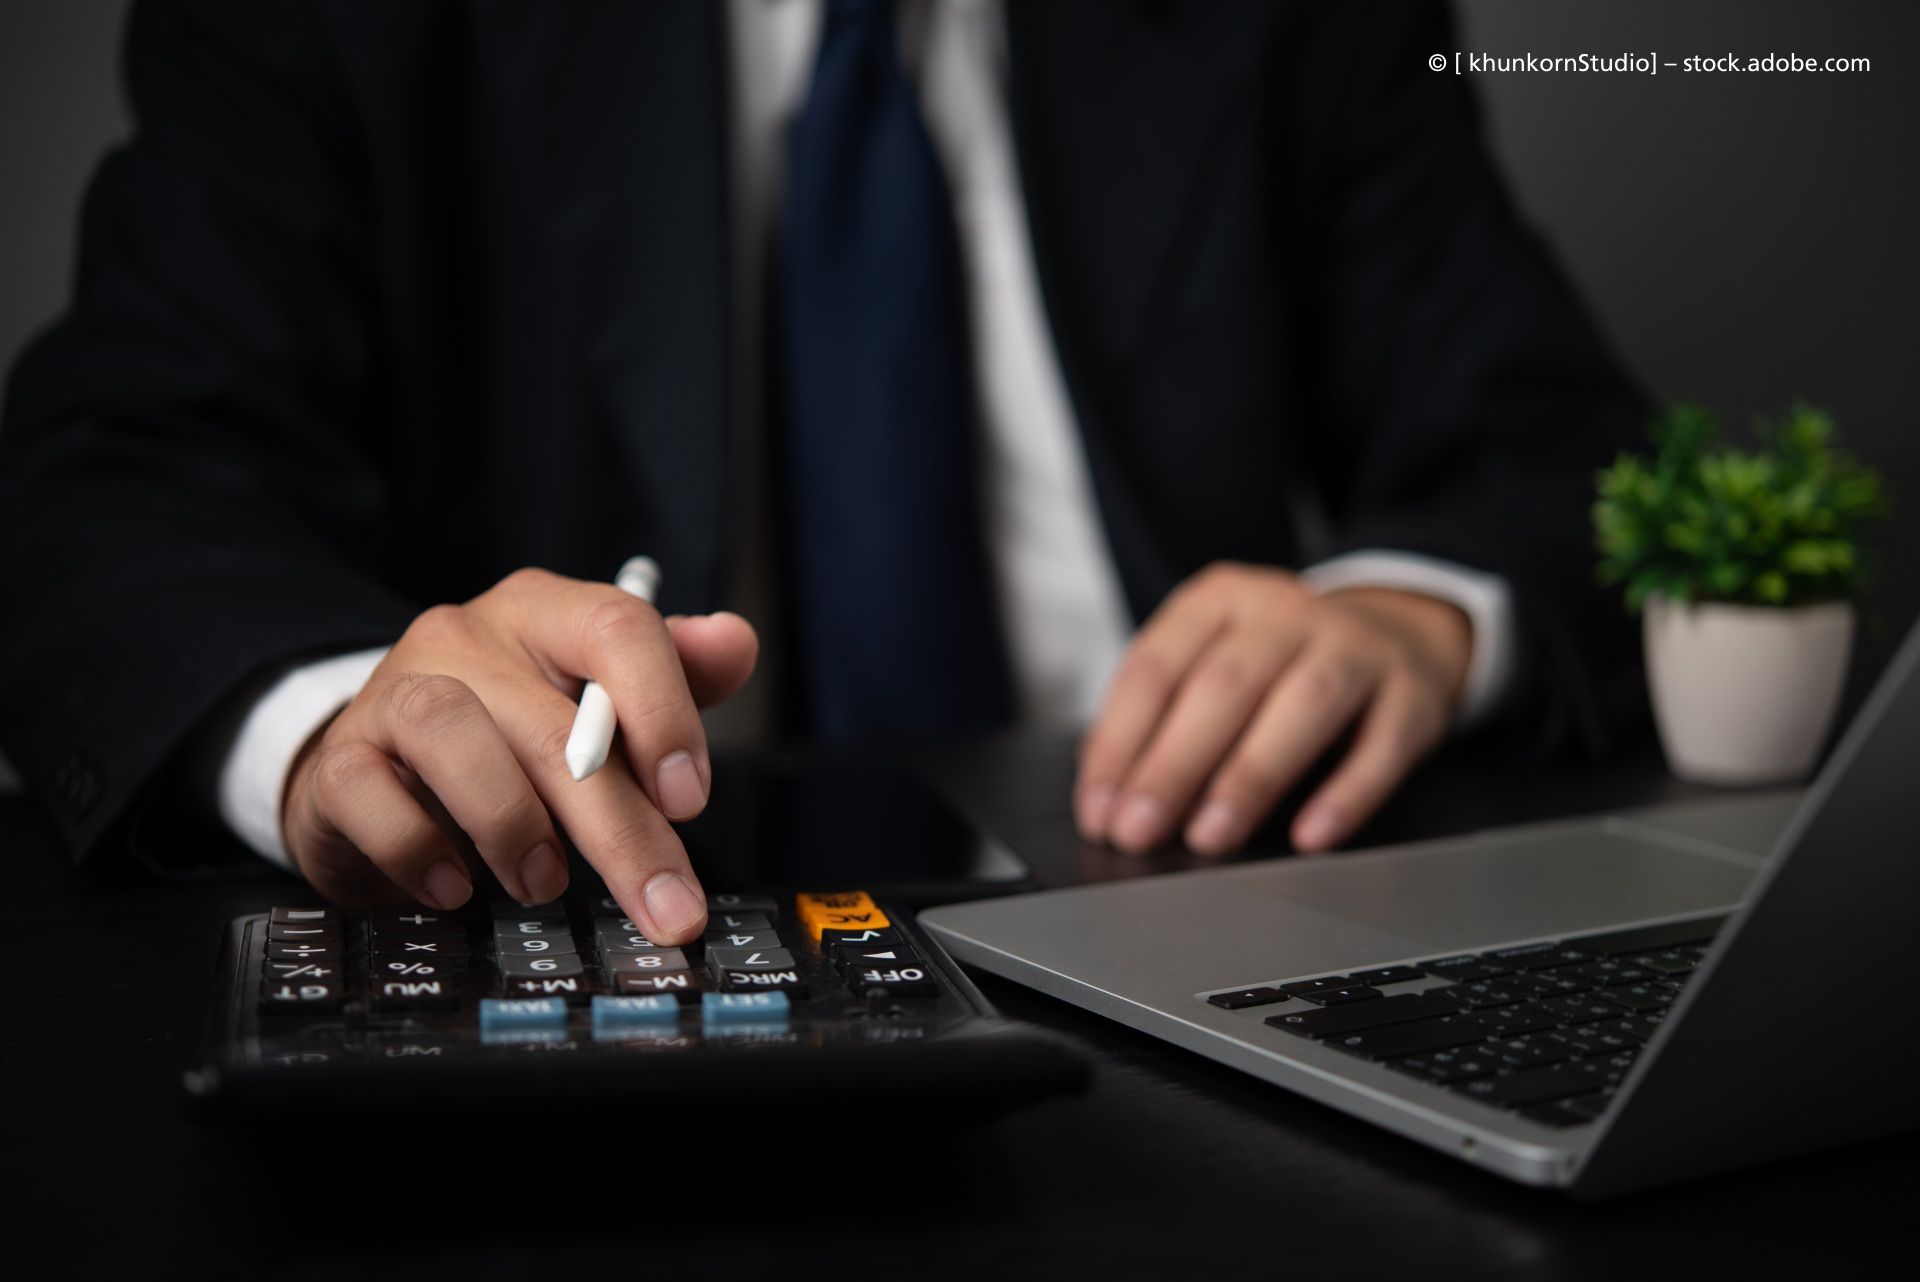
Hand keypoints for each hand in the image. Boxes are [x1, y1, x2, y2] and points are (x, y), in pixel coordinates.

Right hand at [281, 568, 757, 944]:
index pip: (616, 627)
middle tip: (664, 906)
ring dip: (511, 822)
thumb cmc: (512, 739)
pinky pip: (368, 793)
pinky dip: (419, 848)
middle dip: (620, 828)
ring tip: (545, 885)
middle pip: (553, 721)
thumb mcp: (601, 706)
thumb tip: (737, 642)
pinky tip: (456, 887)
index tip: (690, 799)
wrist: (380, 773)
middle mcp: (467, 637)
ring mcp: (392, 691)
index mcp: (547, 613)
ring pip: (451, 730)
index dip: (662, 710)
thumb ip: (676, 678)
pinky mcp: (339, 761)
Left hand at [1075, 563, 1469, 855]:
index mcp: (1220, 599)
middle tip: (1137, 830)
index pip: (1156, 667)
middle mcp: (1286, 612)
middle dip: (1172, 766)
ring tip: (1209, 837)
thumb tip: (1105, 787)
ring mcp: (1356, 646)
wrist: (1398, 628)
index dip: (1120, 742)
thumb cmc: (1281, 661)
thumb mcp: (1214, 658)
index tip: (1099, 808)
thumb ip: (1161, 714)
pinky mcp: (1411, 692)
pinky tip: (1310, 835)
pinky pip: (1381, 746)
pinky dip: (1345, 795)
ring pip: (1303, 704)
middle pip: (1223, 686)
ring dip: (1249, 777)